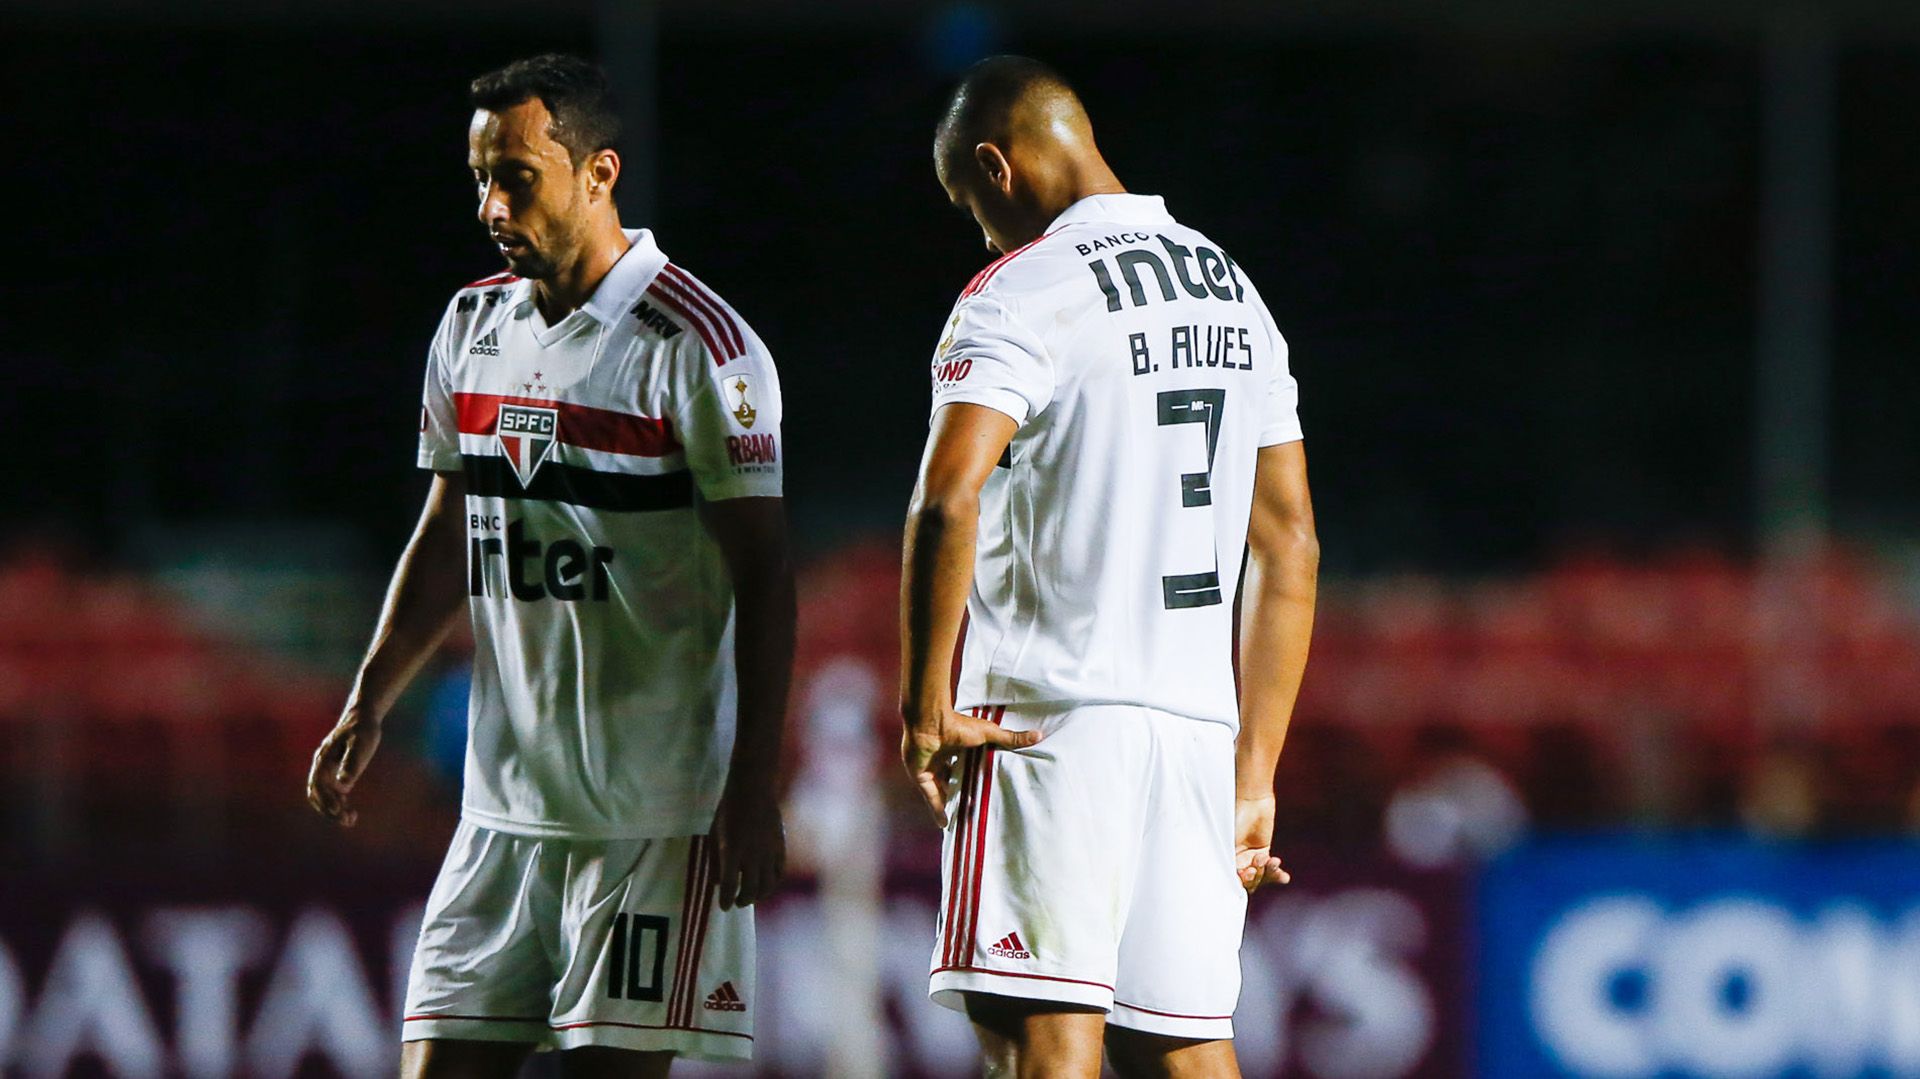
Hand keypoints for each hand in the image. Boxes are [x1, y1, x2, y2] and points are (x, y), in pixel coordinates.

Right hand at [307, 708, 382, 826]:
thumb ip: (352, 762)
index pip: (318, 784)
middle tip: (347, 821)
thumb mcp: (361, 743)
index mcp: (323, 759)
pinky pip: (333, 794)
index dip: (326, 799)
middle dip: (329, 810)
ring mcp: (327, 771)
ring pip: (324, 797)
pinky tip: (351, 814)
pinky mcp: (335, 774)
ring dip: (334, 810)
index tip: (338, 810)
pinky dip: (339, 805)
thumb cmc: (362, 729)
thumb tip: (344, 785)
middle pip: (317, 794)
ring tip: (350, 821)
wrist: (362, 717)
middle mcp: (321, 767)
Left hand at [710, 785, 784, 910]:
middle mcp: (751, 855)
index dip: (726, 900)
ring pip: (767, 885)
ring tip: (751, 896)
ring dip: (758, 895)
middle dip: (742, 900)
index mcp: (731, 851)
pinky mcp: (780, 847)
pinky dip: (772, 883)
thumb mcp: (713, 835)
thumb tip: (718, 884)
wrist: (753, 791)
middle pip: (750, 890)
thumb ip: (714, 862)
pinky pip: (779, 872)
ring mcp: (768, 852)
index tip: (724, 906)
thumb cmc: (728, 812)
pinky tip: (765, 884)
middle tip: (737, 903)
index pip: (729, 886)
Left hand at [900, 708, 1040, 824]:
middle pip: (952, 778)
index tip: (984, 789)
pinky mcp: (920, 777)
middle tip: (974, 806)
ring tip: (962, 818)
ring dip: (949, 802)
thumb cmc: (958, 726)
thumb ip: (1011, 738)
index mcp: (957, 746)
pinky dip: (937, 809)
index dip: (973, 776)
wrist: (930, 724)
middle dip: (961, 791)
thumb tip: (1039, 735)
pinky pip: (930, 797)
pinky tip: (944, 824)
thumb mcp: (989, 734)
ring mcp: (929, 767)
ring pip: (940, 789)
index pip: (965, 764)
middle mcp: (942, 757)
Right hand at [1234, 794, 1290, 893]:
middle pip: (1248, 881)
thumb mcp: (1226, 841)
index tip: (1244, 874)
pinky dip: (1277, 874)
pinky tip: (1284, 877)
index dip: (1239, 881)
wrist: (1251, 801)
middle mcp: (1237, 861)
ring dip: (1266, 872)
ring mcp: (1251, 857)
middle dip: (1254, 876)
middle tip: (1255, 865)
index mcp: (1225, 859)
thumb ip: (1227, 861)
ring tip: (1269, 860)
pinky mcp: (1264, 852)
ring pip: (1261, 877)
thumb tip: (1229, 878)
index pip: (1232, 879)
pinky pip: (1271, 869)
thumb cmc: (1234, 817)